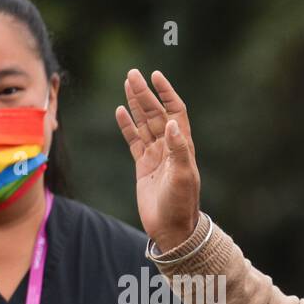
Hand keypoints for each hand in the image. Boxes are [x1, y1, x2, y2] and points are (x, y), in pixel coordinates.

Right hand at [115, 69, 200, 250]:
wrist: (171, 229)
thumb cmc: (181, 204)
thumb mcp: (183, 177)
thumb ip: (178, 150)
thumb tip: (173, 122)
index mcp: (182, 145)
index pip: (175, 110)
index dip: (166, 92)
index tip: (156, 76)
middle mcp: (169, 146)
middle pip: (156, 113)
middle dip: (145, 94)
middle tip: (132, 74)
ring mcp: (155, 155)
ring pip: (144, 123)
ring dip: (136, 104)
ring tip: (127, 84)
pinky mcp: (142, 165)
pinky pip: (134, 140)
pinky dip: (127, 126)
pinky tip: (120, 111)